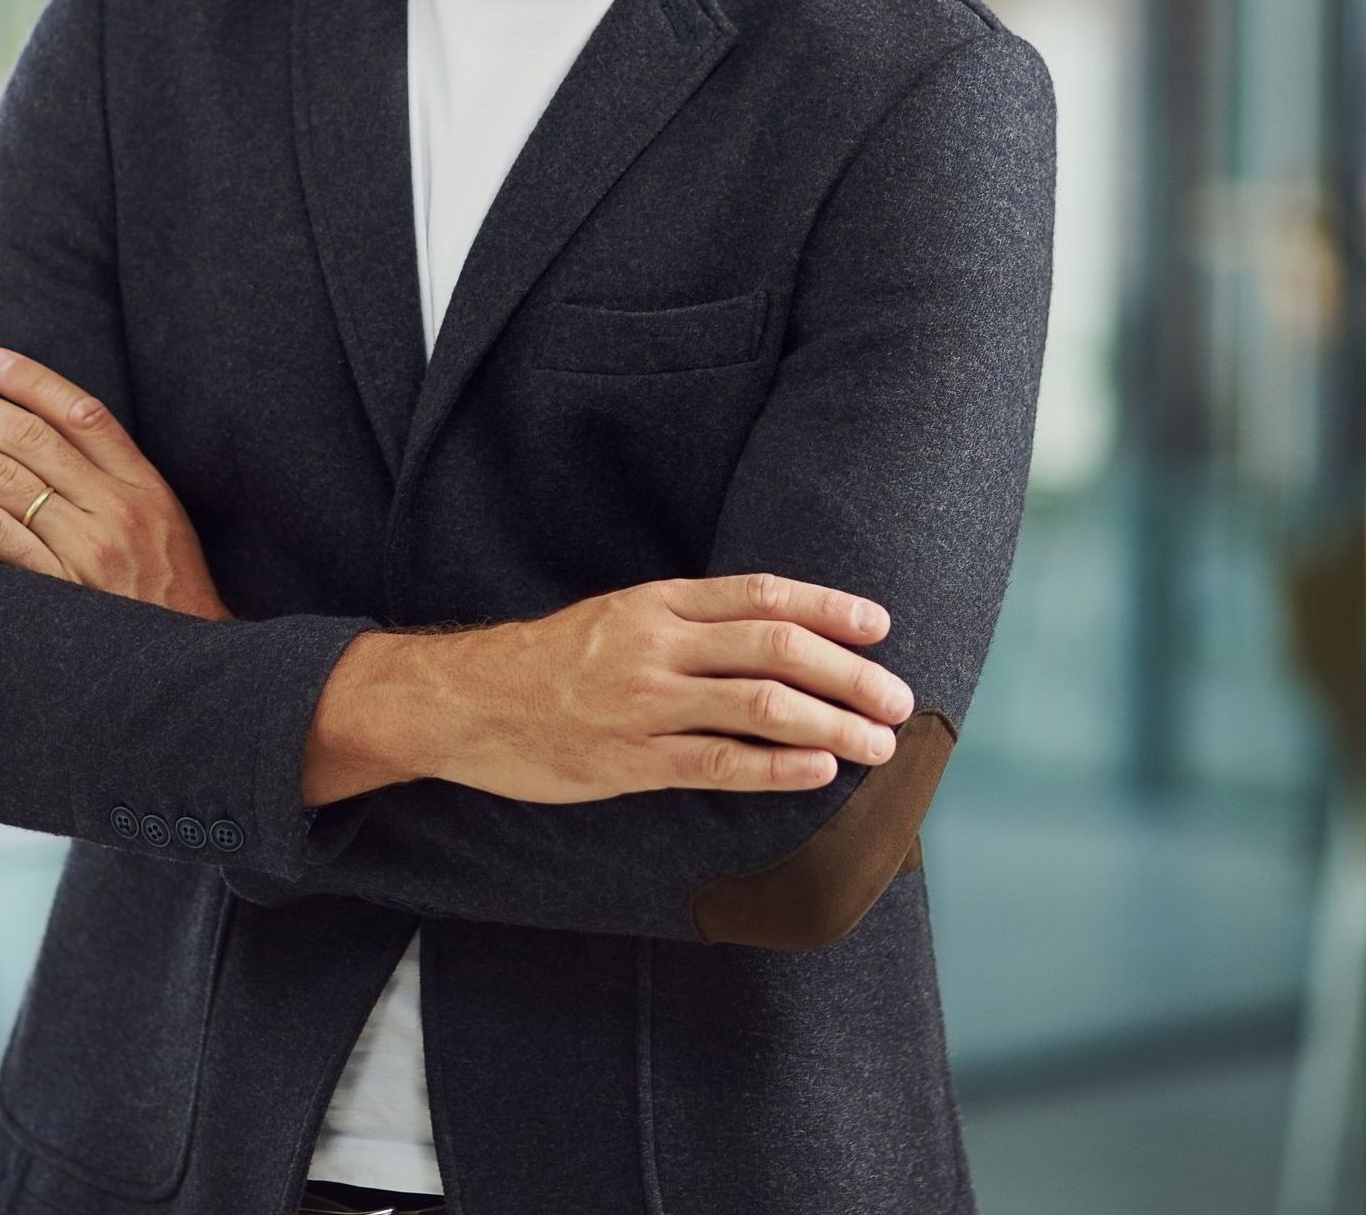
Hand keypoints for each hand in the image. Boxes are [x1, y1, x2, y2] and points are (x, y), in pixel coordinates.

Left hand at [0, 347, 233, 622]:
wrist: (187, 659)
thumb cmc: (170, 582)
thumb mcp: (161, 516)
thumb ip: (115, 474)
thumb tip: (47, 428)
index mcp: (143, 486)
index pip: (83, 414)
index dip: (33, 381)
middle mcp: (114, 512)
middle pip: (32, 442)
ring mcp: (84, 552)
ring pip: (6, 483)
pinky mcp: (57, 591)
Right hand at [303, 573, 913, 807]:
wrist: (468, 702)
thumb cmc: (551, 661)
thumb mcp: (619, 616)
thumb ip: (688, 623)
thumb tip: (773, 635)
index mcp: (658, 602)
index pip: (762, 594)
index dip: (828, 607)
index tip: (880, 624)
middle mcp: (658, 644)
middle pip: (776, 648)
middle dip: (849, 673)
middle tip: (897, 698)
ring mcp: (646, 703)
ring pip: (761, 706)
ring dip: (832, 723)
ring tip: (878, 742)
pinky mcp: (632, 760)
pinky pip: (719, 763)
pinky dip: (778, 767)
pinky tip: (819, 770)